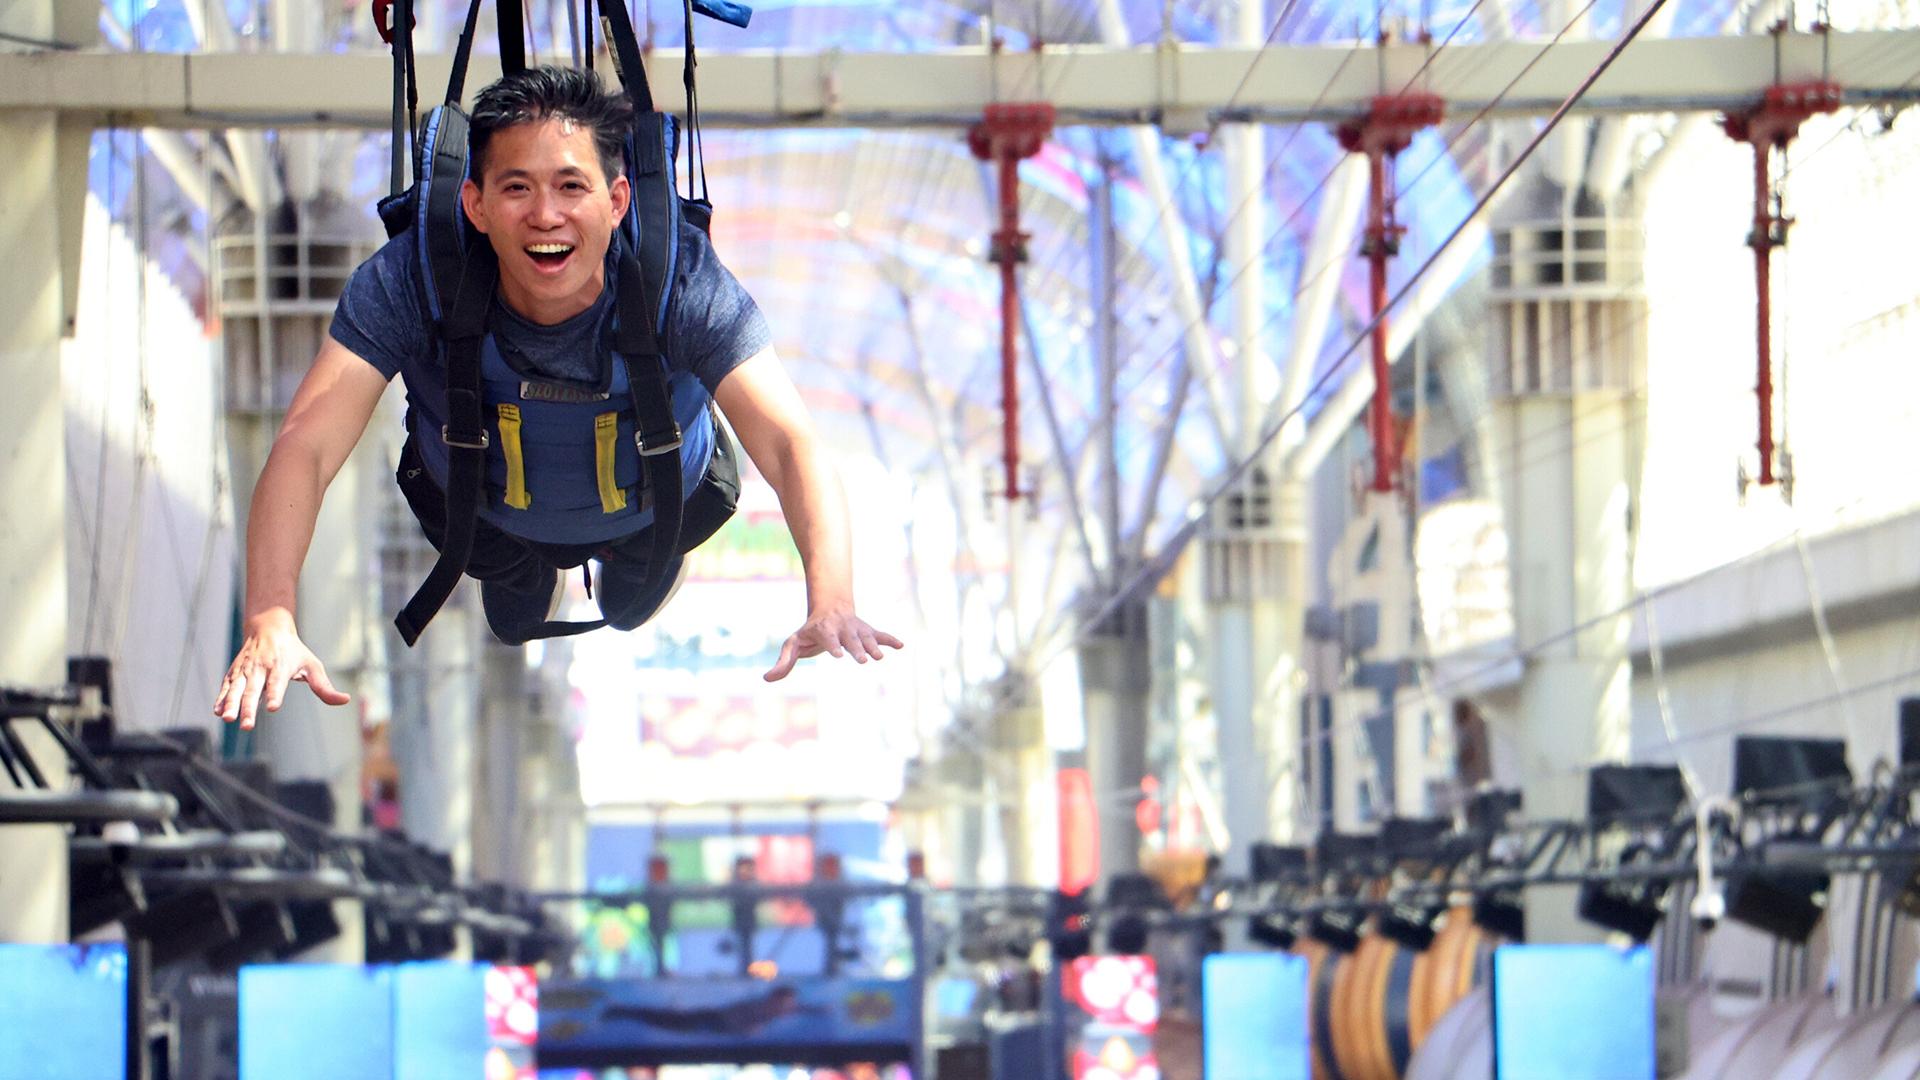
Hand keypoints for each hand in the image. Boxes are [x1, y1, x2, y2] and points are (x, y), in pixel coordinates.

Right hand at [214, 609, 350, 729]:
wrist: (268, 627)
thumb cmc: (294, 651)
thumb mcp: (313, 665)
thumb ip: (324, 687)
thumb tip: (345, 700)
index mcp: (280, 666)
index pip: (277, 683)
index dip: (275, 695)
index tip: (273, 707)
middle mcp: (261, 668)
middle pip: (254, 690)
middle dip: (249, 708)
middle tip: (247, 726)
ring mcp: (245, 670)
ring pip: (236, 689)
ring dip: (231, 704)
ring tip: (228, 719)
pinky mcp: (234, 672)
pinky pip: (226, 686)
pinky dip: (221, 698)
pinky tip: (217, 711)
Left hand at [764, 605, 903, 681]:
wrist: (830, 608)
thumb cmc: (809, 632)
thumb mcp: (793, 644)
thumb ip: (784, 663)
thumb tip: (766, 679)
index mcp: (823, 630)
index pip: (828, 638)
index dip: (834, 646)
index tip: (839, 655)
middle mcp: (842, 628)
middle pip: (850, 639)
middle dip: (857, 649)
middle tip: (864, 661)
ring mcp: (856, 629)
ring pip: (866, 637)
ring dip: (874, 646)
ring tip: (880, 657)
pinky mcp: (867, 631)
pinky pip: (880, 634)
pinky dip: (890, 639)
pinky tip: (901, 646)